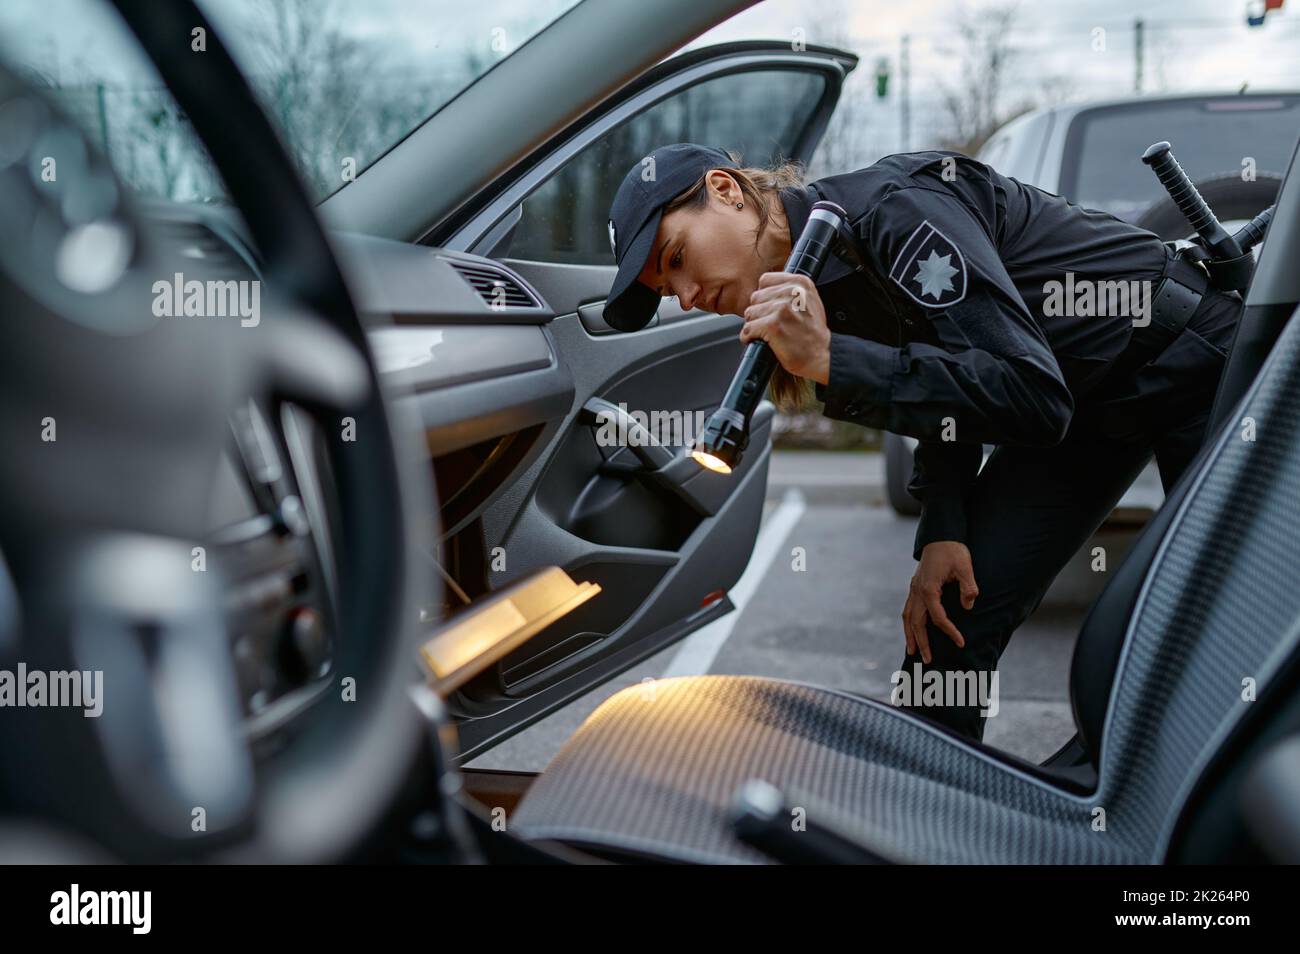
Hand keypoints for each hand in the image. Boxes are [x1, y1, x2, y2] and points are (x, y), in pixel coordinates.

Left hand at [739, 272, 830, 383]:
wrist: (820, 356)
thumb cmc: (812, 333)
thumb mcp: (808, 301)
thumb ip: (789, 289)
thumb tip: (765, 285)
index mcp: (800, 282)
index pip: (765, 280)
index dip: (765, 296)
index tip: (773, 308)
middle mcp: (792, 292)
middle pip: (756, 297)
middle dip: (759, 312)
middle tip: (772, 324)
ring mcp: (782, 308)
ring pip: (750, 313)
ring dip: (754, 325)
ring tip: (769, 333)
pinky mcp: (773, 325)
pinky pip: (748, 328)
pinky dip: (750, 337)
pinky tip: (761, 340)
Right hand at [902, 541, 978, 662]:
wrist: (941, 536)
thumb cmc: (953, 551)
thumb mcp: (965, 567)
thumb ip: (967, 587)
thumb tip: (968, 606)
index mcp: (929, 588)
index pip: (937, 617)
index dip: (949, 631)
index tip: (960, 642)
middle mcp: (917, 591)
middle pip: (916, 622)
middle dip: (921, 642)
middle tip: (927, 660)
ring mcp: (914, 589)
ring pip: (908, 617)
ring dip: (909, 635)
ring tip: (911, 651)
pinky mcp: (915, 587)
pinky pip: (909, 609)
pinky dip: (909, 623)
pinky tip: (912, 631)